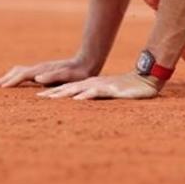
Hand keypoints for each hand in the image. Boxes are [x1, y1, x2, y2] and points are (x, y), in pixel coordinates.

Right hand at [0, 57, 96, 87]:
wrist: (86, 62)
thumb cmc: (78, 73)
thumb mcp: (68, 76)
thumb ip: (52, 77)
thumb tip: (36, 78)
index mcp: (42, 71)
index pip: (22, 76)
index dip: (10, 82)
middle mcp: (39, 69)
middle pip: (17, 72)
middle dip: (5, 79)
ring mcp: (41, 69)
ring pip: (20, 71)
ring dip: (8, 77)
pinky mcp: (44, 71)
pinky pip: (26, 74)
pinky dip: (16, 77)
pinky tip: (16, 82)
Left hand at [36, 73, 160, 99]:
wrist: (146, 80)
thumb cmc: (128, 89)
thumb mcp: (109, 94)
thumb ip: (96, 96)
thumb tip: (84, 103)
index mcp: (91, 85)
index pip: (69, 89)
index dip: (53, 93)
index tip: (38, 98)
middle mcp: (93, 84)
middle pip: (69, 88)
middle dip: (52, 93)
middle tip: (37, 98)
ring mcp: (102, 86)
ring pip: (79, 89)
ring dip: (64, 93)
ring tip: (49, 98)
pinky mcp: (112, 89)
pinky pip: (96, 93)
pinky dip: (85, 95)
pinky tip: (76, 99)